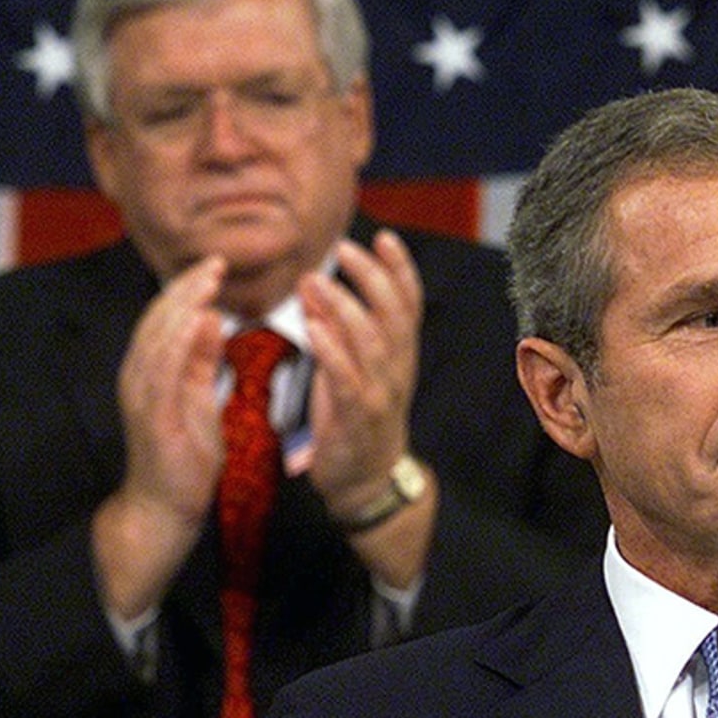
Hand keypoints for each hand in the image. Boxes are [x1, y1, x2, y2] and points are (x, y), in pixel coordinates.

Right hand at [93, 257, 227, 619]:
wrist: (166, 507)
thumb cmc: (184, 456)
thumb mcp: (197, 397)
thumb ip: (200, 360)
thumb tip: (211, 319)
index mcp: (151, 370)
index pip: (166, 318)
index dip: (188, 290)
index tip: (216, 266)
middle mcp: (138, 376)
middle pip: (158, 319)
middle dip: (187, 287)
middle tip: (216, 261)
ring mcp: (141, 394)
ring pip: (157, 337)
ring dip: (183, 304)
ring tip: (209, 279)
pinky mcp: (152, 415)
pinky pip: (163, 369)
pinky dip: (178, 341)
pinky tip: (198, 319)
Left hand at [300, 230, 425, 517]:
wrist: (365, 480)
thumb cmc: (353, 418)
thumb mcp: (348, 367)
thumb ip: (333, 328)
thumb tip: (310, 282)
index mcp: (399, 354)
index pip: (408, 303)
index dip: (400, 269)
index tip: (385, 237)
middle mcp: (397, 368)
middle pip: (394, 314)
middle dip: (371, 277)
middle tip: (344, 250)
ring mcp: (381, 393)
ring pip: (371, 341)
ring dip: (344, 307)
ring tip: (315, 281)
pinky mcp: (358, 416)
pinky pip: (348, 379)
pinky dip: (332, 350)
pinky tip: (312, 327)